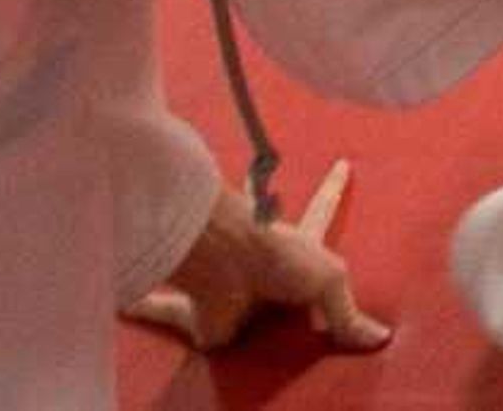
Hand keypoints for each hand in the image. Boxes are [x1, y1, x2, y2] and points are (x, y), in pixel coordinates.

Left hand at [124, 165, 388, 357]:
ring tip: (215, 306)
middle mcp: (263, 268)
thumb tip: (381, 339)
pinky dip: (144, 309)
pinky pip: (166, 314)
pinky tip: (121, 308)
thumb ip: (347, 314)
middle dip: (269, 252)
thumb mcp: (329, 281)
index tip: (341, 162)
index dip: (333, 191)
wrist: (225, 260)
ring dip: (218, 295)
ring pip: (224, 295)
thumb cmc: (279, 258)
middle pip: (270, 261)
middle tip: (265, 257)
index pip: (323, 213)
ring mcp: (232, 293)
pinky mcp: (201, 320)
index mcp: (300, 250)